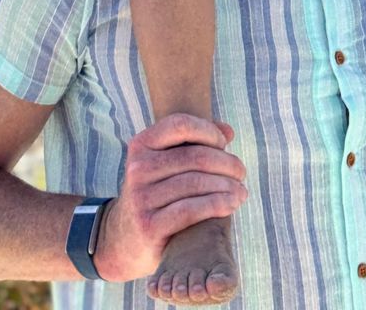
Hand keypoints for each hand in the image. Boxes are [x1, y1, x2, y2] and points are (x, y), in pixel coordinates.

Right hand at [93, 113, 246, 282]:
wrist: (124, 239)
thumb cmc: (155, 194)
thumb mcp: (165, 163)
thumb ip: (194, 143)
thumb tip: (228, 131)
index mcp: (141, 145)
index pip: (180, 124)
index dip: (208, 131)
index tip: (224, 144)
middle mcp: (138, 168)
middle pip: (195, 157)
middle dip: (226, 163)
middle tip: (241, 172)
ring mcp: (141, 197)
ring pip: (196, 184)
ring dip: (227, 186)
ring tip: (241, 191)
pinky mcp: (149, 225)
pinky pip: (191, 210)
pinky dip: (218, 205)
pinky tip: (232, 205)